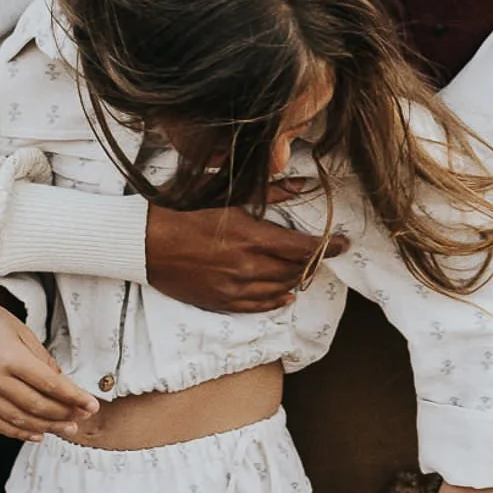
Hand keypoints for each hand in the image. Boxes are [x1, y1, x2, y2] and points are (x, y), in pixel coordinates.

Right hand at [0, 285, 97, 440]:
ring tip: (66, 429)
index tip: (92, 405)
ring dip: (46, 428)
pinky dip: (19, 433)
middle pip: (37, 406)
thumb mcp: (21, 331)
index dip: (74, 397)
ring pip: (19, 420)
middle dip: (64, 415)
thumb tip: (62, 384)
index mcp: (10, 358)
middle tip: (82, 419)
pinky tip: (38, 435)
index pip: (50, 385)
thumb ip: (42, 359)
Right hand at [145, 204, 342, 313]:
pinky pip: (258, 307)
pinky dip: (276, 301)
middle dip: (312, 262)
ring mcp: (234, 288)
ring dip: (296, 280)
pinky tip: (286, 296)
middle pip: (294, 270)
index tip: (344, 244)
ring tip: (304, 271)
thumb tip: (302, 186)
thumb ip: (270, 193)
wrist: (148, 244)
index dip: (328, 247)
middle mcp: (247, 266)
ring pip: (280, 290)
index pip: (303, 247)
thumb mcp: (229, 198)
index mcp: (251, 237)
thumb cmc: (187, 214)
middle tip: (322, 254)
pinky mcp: (222, 302)